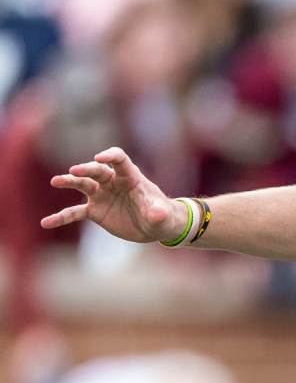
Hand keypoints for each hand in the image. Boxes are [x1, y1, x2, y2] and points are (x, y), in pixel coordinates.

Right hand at [41, 147, 183, 242]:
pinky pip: (75, 213)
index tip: (100, 157)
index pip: (119, 160)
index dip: (110, 156)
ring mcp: (101, 195)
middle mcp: (112, 182)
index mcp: (130, 177)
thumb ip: (158, 212)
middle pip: (96, 170)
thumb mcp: (162, 215)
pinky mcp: (95, 211)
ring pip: (82, 185)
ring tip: (55, 182)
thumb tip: (158, 214)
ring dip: (69, 182)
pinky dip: (62, 217)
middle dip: (85, 170)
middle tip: (74, 171)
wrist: (154, 226)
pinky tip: (47, 222)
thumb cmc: (161, 214)